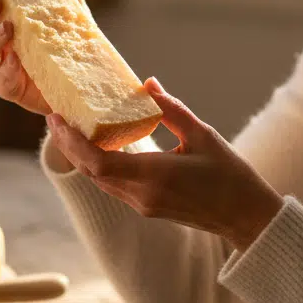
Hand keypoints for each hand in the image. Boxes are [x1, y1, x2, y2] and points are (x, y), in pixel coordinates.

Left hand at [47, 77, 284, 251]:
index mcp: (155, 176)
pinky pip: (113, 184)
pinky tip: (98, 145)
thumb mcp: (203, 135)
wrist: (246, 217)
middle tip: (56, 117)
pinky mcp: (147, 208)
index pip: (98, 162)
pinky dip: (99, 164)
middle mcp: (142, 195)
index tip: (58, 119)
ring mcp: (143, 205)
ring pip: (100, 180)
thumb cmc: (230, 175)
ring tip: (70, 128)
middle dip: (70, 145)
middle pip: (91, 171)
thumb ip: (172, 110)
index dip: (73, 142)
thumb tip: (148, 84)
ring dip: (82, 156)